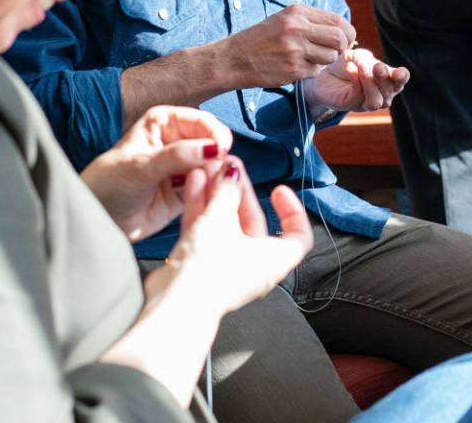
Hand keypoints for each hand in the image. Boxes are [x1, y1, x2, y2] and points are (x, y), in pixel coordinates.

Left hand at [81, 106, 230, 241]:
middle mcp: (177, 141)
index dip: (214, 133)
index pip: (200, 121)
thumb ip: (177, 156)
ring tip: (205, 186)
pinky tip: (202, 196)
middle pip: (212, 142)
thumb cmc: (108, 185)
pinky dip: (210, 190)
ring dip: (214, 175)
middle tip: (216, 170)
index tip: (221, 149)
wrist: (98, 219)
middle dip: (217, 156)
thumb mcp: (141, 166)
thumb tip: (214, 148)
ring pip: (213, 165)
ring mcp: (184, 166)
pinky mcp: (188, 190)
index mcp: (163, 123)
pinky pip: (208, 186)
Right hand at [149, 156, 312, 314]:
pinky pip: (206, 233)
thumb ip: (227, 193)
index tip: (278, 190)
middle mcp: (254, 265)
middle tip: (230, 167)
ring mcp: (226, 266)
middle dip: (240, 192)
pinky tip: (194, 183)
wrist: (173, 304)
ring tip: (208, 169)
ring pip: (225, 224)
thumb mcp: (221, 220)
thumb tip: (231, 173)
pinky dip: (202, 210)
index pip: (297, 235)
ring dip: (217, 196)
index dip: (292, 210)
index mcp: (275, 259)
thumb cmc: (209, 268)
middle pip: (253, 221)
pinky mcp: (201, 267)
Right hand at [223, 5, 355, 88]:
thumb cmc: (262, 39)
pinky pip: (316, 71)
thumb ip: (313, 23)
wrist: (233, 59)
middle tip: (333, 52)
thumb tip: (345, 33)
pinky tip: (295, 67)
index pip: (338, 20)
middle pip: (340, 38)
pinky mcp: (293, 69)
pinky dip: (310, 71)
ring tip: (308, 59)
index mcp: (297, 12)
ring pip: (330, 57)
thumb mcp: (285, 20)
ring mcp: (295, 49)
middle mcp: (297, 28)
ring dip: (324, 61)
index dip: (347, 33)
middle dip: (341, 48)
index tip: (344, 40)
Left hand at [307, 47, 409, 113]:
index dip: (402, 76)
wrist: (325, 74)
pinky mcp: (351, 105)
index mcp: (389, 78)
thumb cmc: (347, 63)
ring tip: (360, 67)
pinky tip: (350, 69)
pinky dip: (356, 83)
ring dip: (370, 83)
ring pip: (376, 100)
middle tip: (377, 66)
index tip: (397, 72)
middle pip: (390, 90)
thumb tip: (370, 65)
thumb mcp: (358, 55)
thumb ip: (365, 58)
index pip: (402, 79)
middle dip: (384, 78)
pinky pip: (358, 97)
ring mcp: (367, 102)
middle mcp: (382, 93)